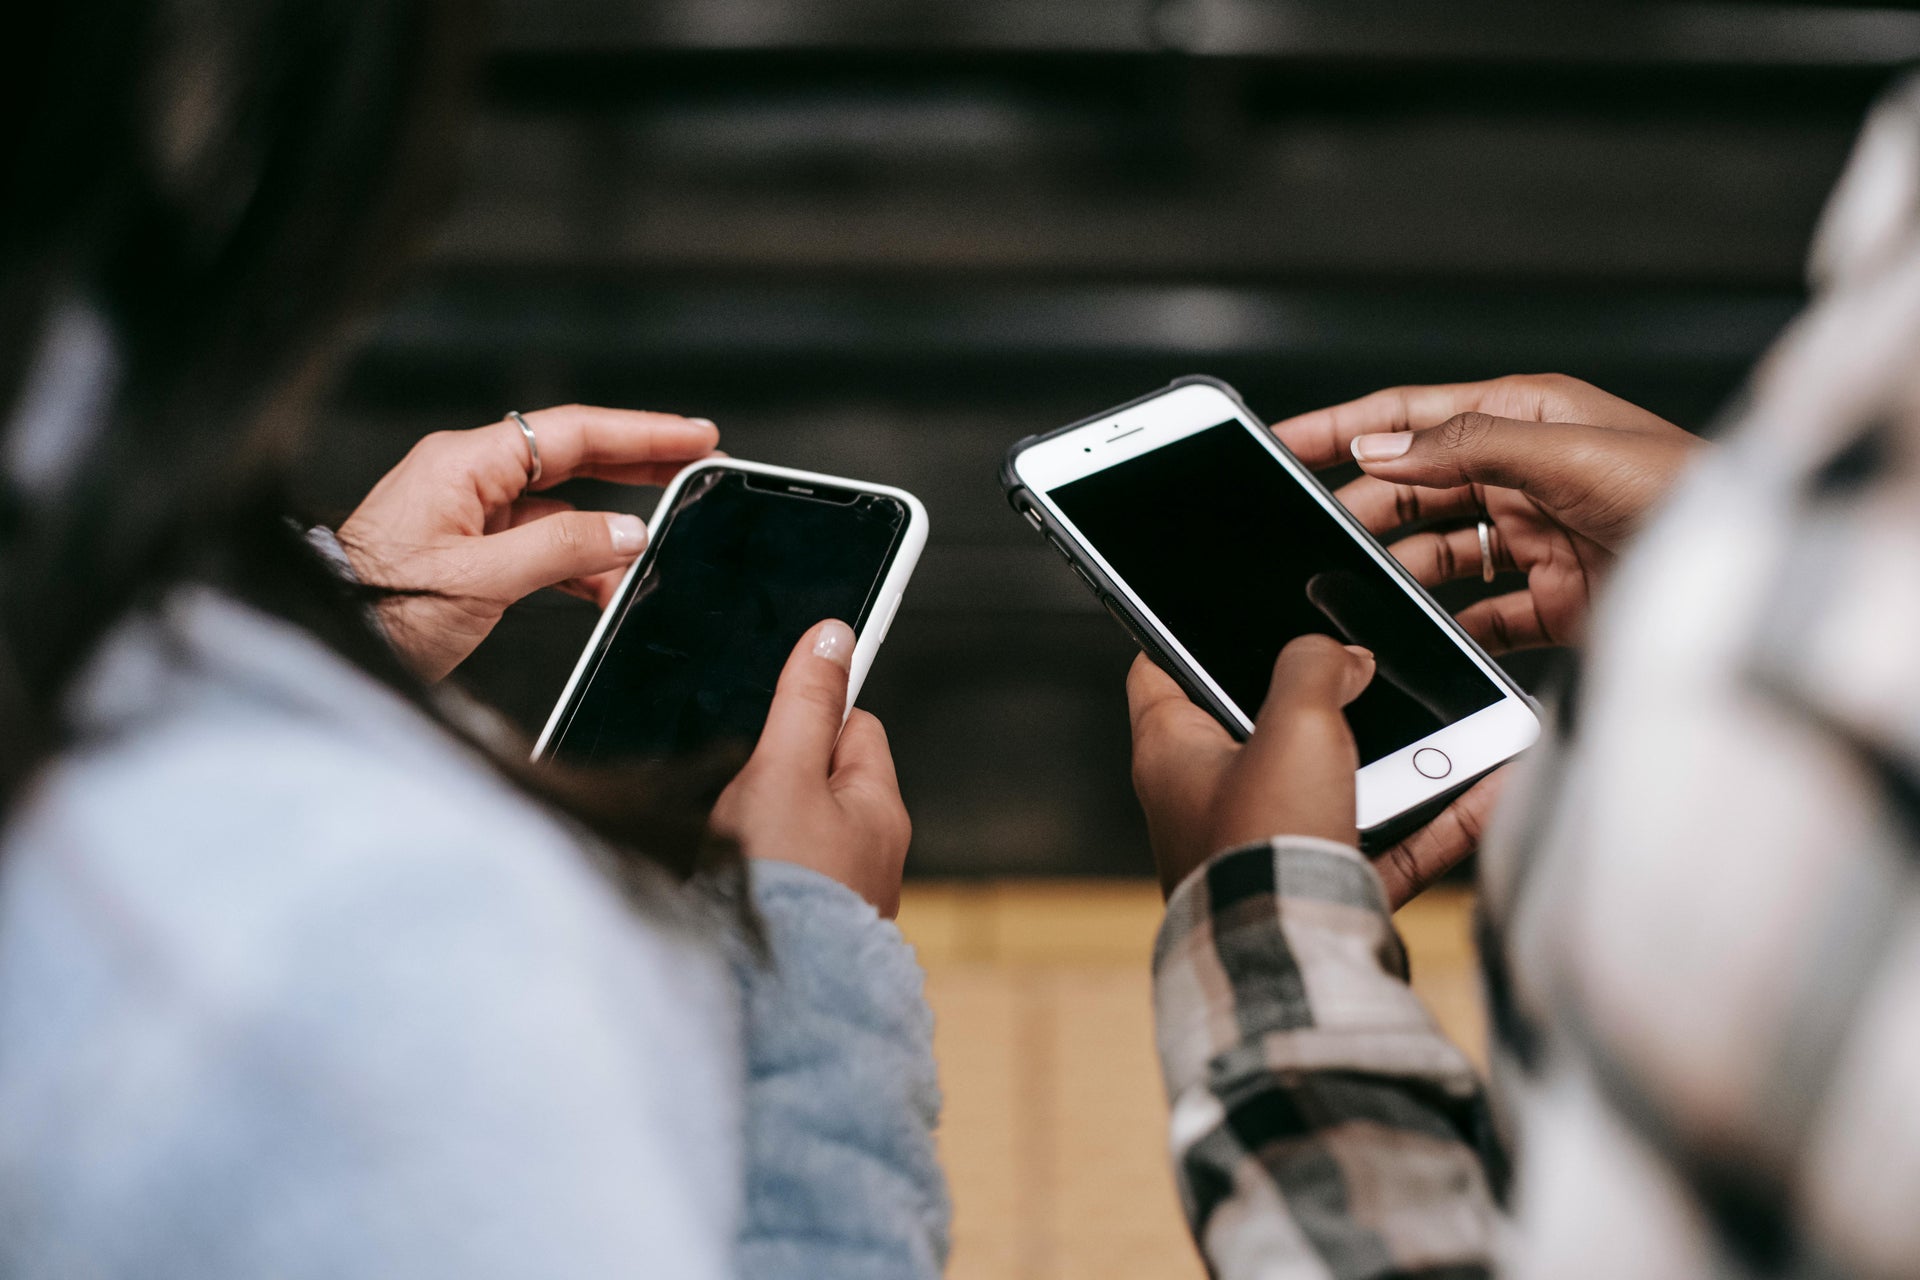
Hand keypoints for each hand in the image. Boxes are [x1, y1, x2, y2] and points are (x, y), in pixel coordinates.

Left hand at [337, 405, 719, 679]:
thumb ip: (562, 550)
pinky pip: (537, 542)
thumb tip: (627, 532)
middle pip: (572, 457)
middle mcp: (467, 477)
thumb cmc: (376, 607)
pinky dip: (577, 561)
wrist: (326, 642)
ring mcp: (466, 512)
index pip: (572, 433)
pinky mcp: (467, 550)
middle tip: (698, 467)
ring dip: (609, 528)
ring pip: (559, 506)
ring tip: (660, 545)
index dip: (642, 433)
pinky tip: (607, 585)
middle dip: (639, 465)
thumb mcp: (480, 581)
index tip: (695, 436)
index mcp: (465, 464)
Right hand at [711, 621, 912, 916]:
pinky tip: (727, 885)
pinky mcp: (805, 931)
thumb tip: (834, 636)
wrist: (765, 1001)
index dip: (808, 714)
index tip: (772, 718)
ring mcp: (840, 897)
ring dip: (757, 827)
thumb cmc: (781, 887)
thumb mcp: (784, 772)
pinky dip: (752, 873)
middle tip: (740, 793)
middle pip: (818, 779)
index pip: (855, 726)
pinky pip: (778, 878)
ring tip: (730, 844)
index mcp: (880, 810)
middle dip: (774, 775)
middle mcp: (871, 855)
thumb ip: (803, 703)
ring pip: (793, 830)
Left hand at [1128, 642, 1507, 906]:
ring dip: (1393, 754)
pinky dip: (1435, 817)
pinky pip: (1388, 841)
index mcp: (1170, 754)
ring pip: (1336, 783)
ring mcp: (1267, 847)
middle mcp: (1208, 802)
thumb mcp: (1291, 723)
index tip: (1217, 607)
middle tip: (1363, 660)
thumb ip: (1314, 666)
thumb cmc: (1264, 845)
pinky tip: (1490, 783)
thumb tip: (1342, 658)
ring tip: (1447, 716)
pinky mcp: (1321, 889)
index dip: (1182, 632)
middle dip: (1317, 695)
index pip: (1159, 671)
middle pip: (1260, 724)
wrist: (1297, 965)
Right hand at [1272, 373, 1702, 653]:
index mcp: (1525, 416)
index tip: (1282, 442)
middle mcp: (1524, 472)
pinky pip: (1479, 613)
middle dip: (1364, 509)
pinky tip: (1422, 636)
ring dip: (1400, 570)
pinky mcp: (1551, 598)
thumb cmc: (1685, 493)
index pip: (1412, 415)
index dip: (1343, 426)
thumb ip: (1466, 446)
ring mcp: (1535, 537)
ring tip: (1359, 590)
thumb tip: (1382, 448)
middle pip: (1415, 487)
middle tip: (1314, 537)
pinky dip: (1447, 625)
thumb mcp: (1566, 453)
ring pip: (1438, 551)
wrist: (1746, 579)